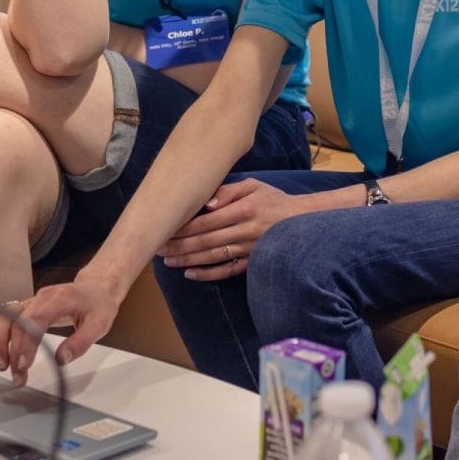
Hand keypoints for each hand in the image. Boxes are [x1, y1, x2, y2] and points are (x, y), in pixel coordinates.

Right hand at [0, 275, 118, 386]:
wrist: (96, 288)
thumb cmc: (98, 306)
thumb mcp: (100, 325)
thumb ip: (81, 342)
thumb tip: (61, 359)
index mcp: (59, 299)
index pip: (36, 320)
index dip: (26, 343)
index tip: (22, 365)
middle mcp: (41, 298)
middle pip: (18, 323)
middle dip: (13, 351)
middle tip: (17, 376)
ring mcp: (32, 301)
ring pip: (7, 320)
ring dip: (0, 343)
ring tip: (1, 366)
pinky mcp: (27, 307)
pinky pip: (5, 317)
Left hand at [157, 178, 303, 281]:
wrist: (301, 221)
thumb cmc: (272, 200)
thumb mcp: (254, 186)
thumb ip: (229, 190)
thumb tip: (206, 203)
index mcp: (244, 209)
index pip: (206, 221)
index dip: (183, 227)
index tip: (164, 229)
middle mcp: (245, 230)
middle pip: (205, 240)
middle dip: (179, 245)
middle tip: (157, 247)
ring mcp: (249, 250)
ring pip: (212, 256)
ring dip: (188, 259)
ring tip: (168, 261)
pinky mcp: (252, 263)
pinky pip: (227, 271)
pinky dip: (208, 274)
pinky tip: (190, 273)